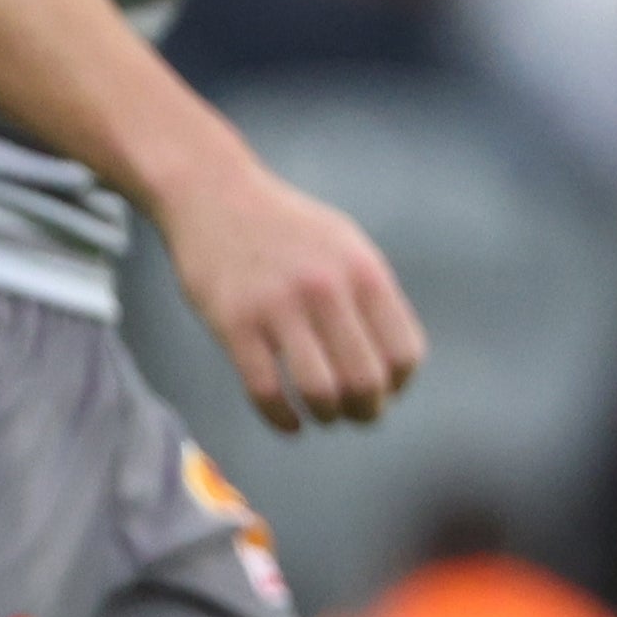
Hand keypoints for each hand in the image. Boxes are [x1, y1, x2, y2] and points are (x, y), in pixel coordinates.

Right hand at [152, 156, 424, 431]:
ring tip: (321, 413)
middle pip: (365, 381)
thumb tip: (393, 367)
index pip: (403, 353)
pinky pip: (266, 391)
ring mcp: (277, 306)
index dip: (398, 385)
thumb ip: (371, 296)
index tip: (383, 390)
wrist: (212, 194)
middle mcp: (326, 288)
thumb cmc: (284, 226)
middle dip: (366, 412)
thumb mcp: (344, 244)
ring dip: (326, 416)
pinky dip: (282, 420)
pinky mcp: (234, 322)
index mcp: (362, 271)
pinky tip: (288, 422)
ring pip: (319, 392)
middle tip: (354, 414)